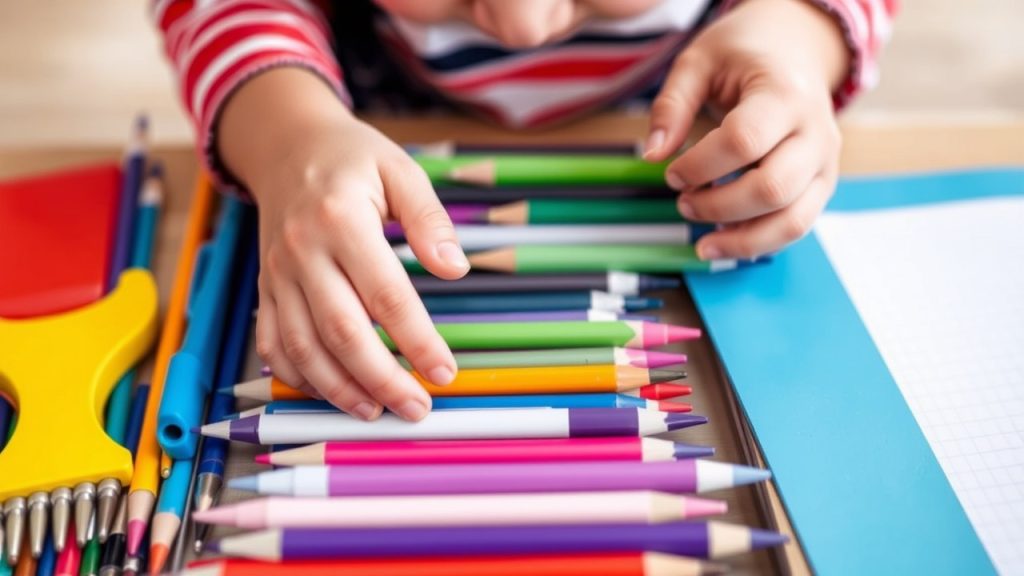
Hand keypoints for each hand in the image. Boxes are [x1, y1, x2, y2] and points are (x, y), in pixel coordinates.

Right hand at [219, 68, 468, 420]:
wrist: (285, 146)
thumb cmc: (352, 160)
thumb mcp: (400, 169)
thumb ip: (430, 219)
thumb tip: (455, 268)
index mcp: (340, 219)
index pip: (386, 295)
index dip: (417, 340)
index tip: (444, 371)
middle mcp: (302, 251)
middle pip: (342, 332)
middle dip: (382, 380)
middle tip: (417, 407)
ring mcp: (276, 274)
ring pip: (303, 347)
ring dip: (340, 389)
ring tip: (378, 412)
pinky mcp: (264, 288)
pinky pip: (272, 344)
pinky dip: (299, 377)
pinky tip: (333, 392)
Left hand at [645, 0, 849, 258]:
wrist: (797, 50)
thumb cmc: (744, 55)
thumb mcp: (699, 61)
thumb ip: (672, 106)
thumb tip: (652, 155)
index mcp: (785, 93)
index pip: (744, 141)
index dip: (700, 166)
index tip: (671, 174)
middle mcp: (815, 132)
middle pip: (772, 188)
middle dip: (718, 206)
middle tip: (683, 203)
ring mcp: (824, 162)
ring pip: (793, 220)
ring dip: (742, 240)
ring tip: (702, 243)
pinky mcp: (821, 184)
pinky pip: (797, 225)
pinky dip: (760, 242)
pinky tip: (725, 242)